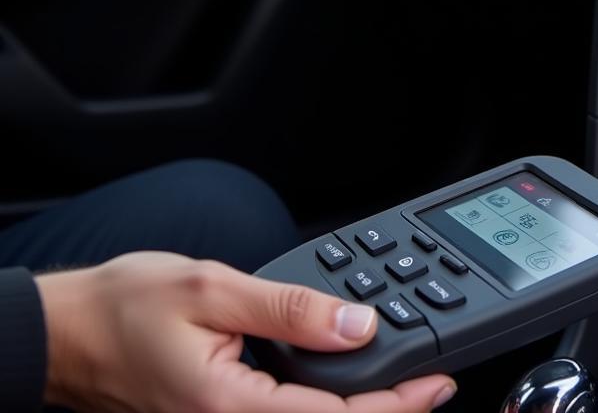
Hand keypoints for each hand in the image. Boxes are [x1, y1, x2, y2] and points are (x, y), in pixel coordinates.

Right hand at [37, 252, 456, 412]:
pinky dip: (323, 402)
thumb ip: (290, 309)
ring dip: (355, 409)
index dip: (394, 407)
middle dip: (384, 412)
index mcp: (230, 405)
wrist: (70, 330)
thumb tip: (356, 324)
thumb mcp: (215, 288)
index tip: (436, 385)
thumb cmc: (126, 307)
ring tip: (399, 378)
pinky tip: (342, 376)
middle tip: (430, 382)